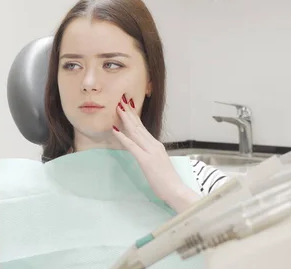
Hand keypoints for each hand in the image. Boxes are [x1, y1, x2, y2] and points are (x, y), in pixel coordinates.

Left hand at [112, 94, 199, 212]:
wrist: (176, 190)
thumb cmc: (167, 180)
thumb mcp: (158, 162)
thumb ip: (151, 154)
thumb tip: (143, 151)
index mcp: (156, 145)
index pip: (143, 128)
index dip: (134, 117)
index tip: (127, 107)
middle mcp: (154, 144)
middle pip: (138, 126)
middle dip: (128, 113)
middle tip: (120, 101)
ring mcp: (150, 151)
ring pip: (135, 132)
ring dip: (125, 119)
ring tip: (118, 108)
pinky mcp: (145, 160)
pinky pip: (131, 145)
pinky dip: (122, 137)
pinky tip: (114, 130)